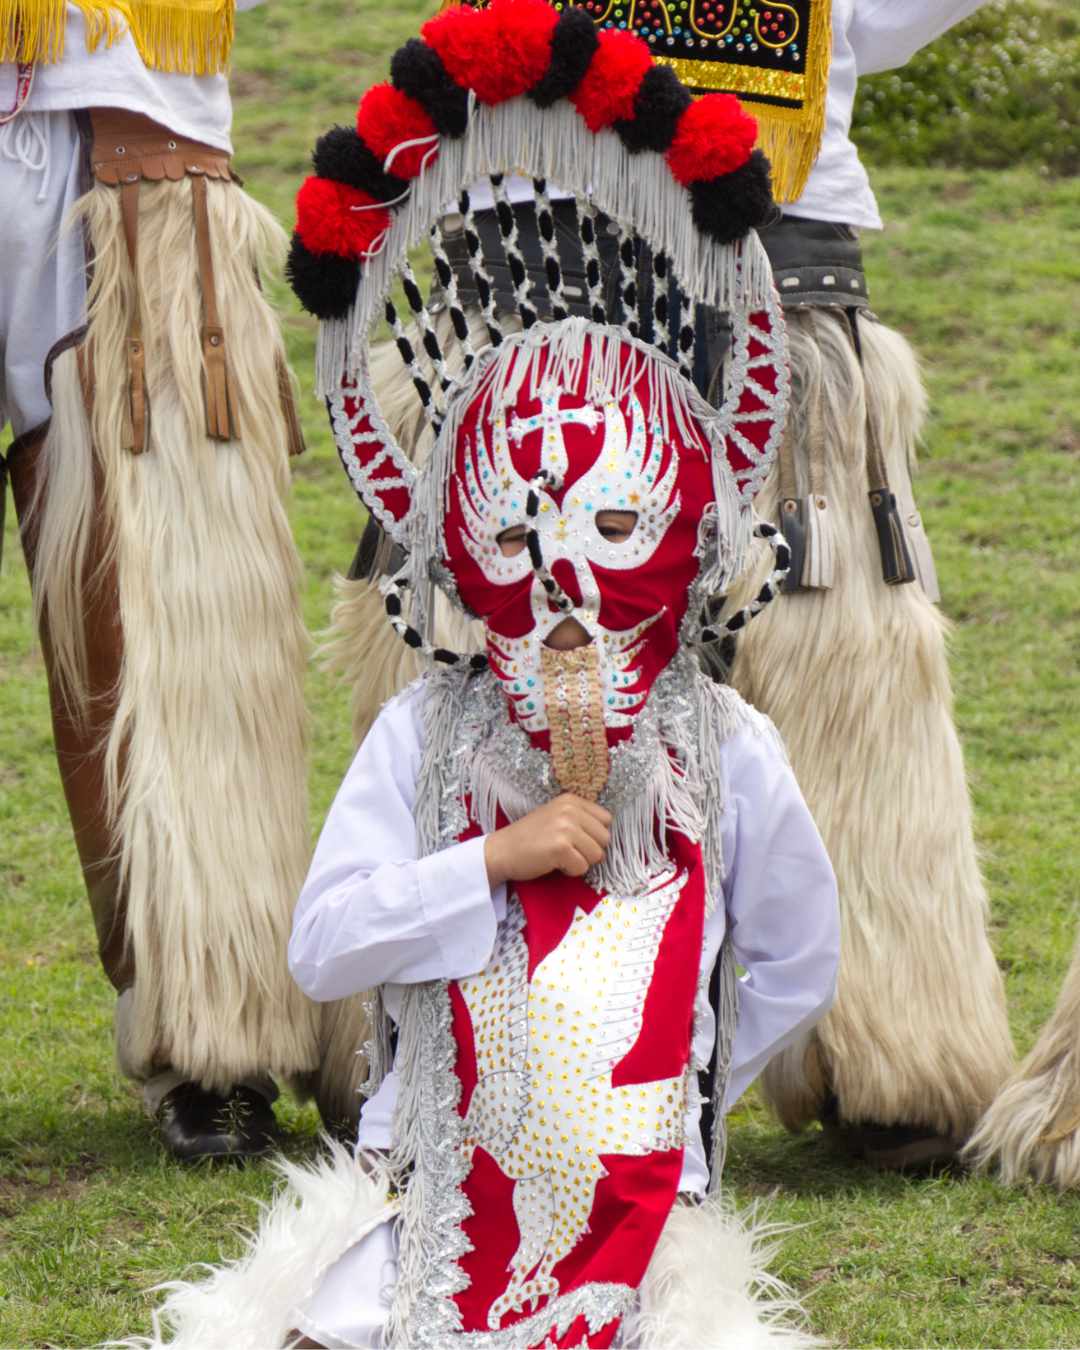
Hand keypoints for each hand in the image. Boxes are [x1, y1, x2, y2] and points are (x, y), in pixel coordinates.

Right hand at [484, 794, 611, 885]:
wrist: (501, 850)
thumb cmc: (530, 837)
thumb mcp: (556, 816)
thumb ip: (579, 818)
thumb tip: (606, 833)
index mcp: (571, 800)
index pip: (606, 820)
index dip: (595, 835)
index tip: (577, 840)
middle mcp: (570, 810)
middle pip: (605, 839)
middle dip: (590, 851)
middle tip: (568, 851)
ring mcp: (566, 828)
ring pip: (597, 855)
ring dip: (581, 862)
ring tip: (561, 857)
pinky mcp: (561, 848)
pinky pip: (582, 867)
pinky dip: (570, 871)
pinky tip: (554, 864)